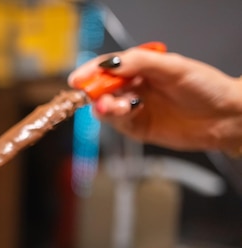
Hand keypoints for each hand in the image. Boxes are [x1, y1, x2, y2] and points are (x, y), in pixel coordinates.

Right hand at [68, 46, 241, 154]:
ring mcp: (135, 107)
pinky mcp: (138, 128)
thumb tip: (109, 64)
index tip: (78, 79)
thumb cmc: (207, 88)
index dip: (91, 72)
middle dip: (95, 92)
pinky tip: (128, 111)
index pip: (109, 67)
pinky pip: (118, 123)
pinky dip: (117, 118)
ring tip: (116, 107)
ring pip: (107, 107)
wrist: (225, 118)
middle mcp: (136, 87)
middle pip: (103, 88)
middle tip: (94, 96)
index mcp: (142, 67)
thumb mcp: (173, 67)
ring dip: (106, 107)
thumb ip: (139, 63)